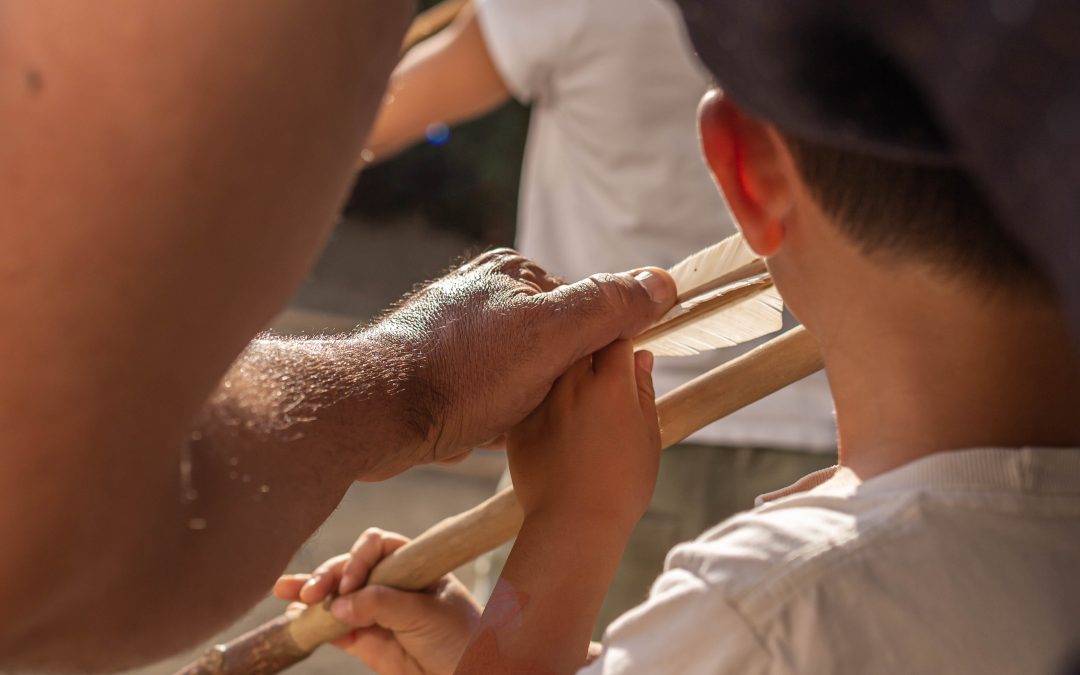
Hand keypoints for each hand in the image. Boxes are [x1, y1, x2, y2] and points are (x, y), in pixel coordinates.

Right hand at [274, 528, 479, 674]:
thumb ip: (383, 605)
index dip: (358, 559)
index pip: (377, 546)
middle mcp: (392, 582)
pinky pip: (334, 627)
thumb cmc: (461, 637)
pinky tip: (294, 617)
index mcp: (414, 564)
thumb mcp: (425, 615)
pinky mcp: (365, 640)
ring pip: (337, 596)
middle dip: (328, 575)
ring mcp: (376, 610)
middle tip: (309, 592)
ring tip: (284, 592)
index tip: (351, 584)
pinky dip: (314, 622)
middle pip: (350, 568)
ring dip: (311, 593)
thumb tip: (340, 603)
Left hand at [364, 249, 675, 472]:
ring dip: (526, 402)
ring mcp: (458, 332)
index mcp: (513, 273)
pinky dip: (496, 413)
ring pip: (523, 373)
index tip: (585, 382)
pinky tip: (484, 429)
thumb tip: (663, 283)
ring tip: (507, 420)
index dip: (594, 349)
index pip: (586, 308)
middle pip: (556, 344)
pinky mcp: (438, 369)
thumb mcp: (552, 335)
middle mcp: (484, 294)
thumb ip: (608, 307)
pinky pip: (489, 393)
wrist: (375, 414)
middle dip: (557, 381)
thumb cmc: (462, 372)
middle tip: (542, 407)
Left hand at [507, 340, 660, 533]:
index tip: (622, 354)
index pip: (616, 337)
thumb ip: (643, 391)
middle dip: (590, 350)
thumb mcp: (648, 437)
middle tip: (600, 377)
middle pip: (580, 344)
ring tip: (578, 400)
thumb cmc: (622, 486)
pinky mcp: (518, 422)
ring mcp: (541, 402)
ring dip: (564, 371)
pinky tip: (557, 424)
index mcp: (611, 385)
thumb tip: (641, 356)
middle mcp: (572, 384)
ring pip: (553, 366)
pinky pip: (531, 396)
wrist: (574, 525)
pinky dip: (542, 400)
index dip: (621, 341)